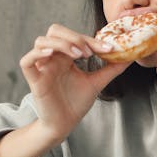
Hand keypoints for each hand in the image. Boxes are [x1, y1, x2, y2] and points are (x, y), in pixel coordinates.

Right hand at [19, 23, 126, 143]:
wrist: (65, 125)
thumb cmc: (76, 103)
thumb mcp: (97, 82)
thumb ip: (111, 68)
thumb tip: (130, 56)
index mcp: (66, 56)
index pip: (75, 37)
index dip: (91, 40)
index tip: (109, 48)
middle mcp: (53, 58)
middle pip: (55, 31)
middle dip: (73, 37)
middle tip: (88, 52)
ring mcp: (42, 67)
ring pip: (41, 41)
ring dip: (61, 44)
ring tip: (78, 56)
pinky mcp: (34, 79)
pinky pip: (27, 61)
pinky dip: (37, 53)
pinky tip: (51, 54)